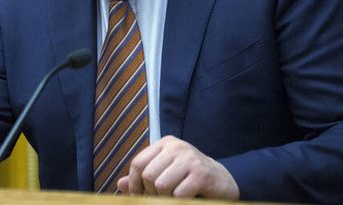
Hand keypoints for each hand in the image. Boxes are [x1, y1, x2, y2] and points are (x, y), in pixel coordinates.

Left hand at [117, 135, 238, 198]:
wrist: (222, 181)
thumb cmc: (189, 178)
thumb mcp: (165, 174)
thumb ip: (143, 179)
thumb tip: (120, 184)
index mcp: (165, 143)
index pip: (138, 163)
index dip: (135, 184)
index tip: (139, 196)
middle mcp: (177, 146)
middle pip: (148, 175)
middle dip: (151, 194)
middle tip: (161, 199)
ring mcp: (190, 158)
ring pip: (161, 185)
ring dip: (165, 199)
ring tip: (174, 198)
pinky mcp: (201, 174)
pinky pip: (178, 194)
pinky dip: (179, 202)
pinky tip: (187, 199)